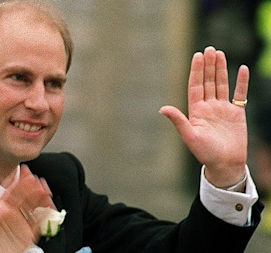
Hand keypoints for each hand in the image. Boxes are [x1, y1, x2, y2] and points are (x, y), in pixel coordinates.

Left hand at [0, 164, 54, 252]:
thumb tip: (0, 206)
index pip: (8, 192)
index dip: (16, 180)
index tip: (23, 171)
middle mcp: (10, 214)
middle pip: (22, 196)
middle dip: (30, 186)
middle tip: (36, 178)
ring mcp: (20, 223)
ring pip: (32, 205)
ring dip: (39, 196)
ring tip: (44, 188)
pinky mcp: (29, 233)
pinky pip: (40, 220)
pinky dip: (46, 212)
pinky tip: (49, 204)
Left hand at [159, 46, 248, 187]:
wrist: (225, 164)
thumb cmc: (205, 153)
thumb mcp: (190, 136)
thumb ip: (178, 121)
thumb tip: (162, 109)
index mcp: (196, 111)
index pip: (196, 86)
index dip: (196, 71)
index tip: (197, 56)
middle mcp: (208, 107)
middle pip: (208, 82)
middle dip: (208, 66)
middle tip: (209, 49)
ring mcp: (222, 109)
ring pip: (221, 84)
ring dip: (220, 69)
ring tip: (219, 53)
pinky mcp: (237, 113)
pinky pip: (239, 94)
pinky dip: (241, 82)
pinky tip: (241, 69)